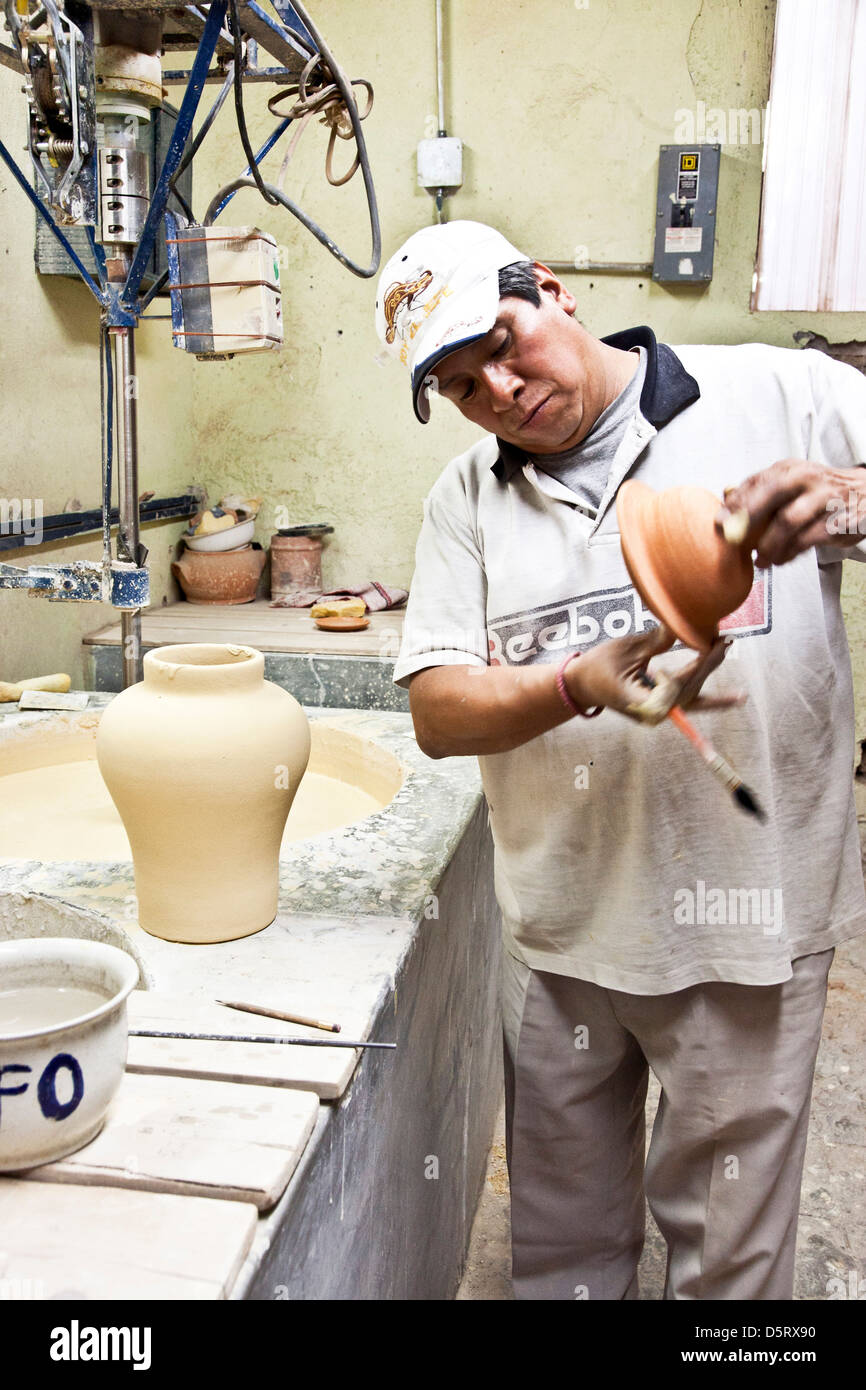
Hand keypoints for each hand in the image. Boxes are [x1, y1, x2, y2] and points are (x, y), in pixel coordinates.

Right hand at [566, 623, 744, 725]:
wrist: (582, 685)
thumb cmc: (599, 666)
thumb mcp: (625, 649)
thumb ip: (656, 641)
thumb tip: (682, 625)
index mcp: (638, 701)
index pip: (671, 690)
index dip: (688, 672)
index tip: (703, 648)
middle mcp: (652, 712)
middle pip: (688, 692)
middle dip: (708, 667)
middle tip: (725, 643)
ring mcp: (657, 712)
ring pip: (692, 700)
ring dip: (714, 683)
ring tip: (734, 667)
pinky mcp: (661, 707)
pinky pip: (689, 701)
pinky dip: (711, 698)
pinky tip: (733, 698)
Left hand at [714, 458, 865, 565]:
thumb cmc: (819, 492)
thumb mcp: (792, 483)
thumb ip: (761, 491)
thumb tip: (726, 499)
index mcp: (790, 469)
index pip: (757, 481)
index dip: (735, 503)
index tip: (719, 522)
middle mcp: (807, 478)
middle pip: (772, 494)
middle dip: (748, 518)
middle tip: (733, 539)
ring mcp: (824, 498)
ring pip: (788, 521)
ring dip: (769, 544)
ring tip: (760, 559)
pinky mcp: (836, 521)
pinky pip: (806, 540)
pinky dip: (789, 553)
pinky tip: (780, 559)